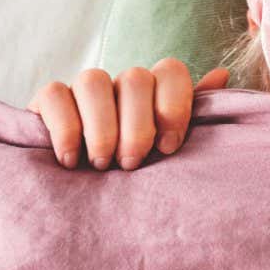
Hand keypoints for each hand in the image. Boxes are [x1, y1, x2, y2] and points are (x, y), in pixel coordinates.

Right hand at [28, 59, 229, 170]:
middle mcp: (119, 84)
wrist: (80, 198)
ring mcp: (82, 89)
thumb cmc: (133, 172)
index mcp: (154, 91)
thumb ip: (193, 117)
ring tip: (102, 164)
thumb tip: (221, 75)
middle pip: (134, 78)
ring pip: (93, 80)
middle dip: (136, 126)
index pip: (170, 70)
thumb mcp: (166, 151)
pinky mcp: (47, 101)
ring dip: (101, 127)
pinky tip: (71, 160)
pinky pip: (55, 94)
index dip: (174, 106)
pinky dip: (65, 128)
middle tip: (131, 164)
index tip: (169, 147)